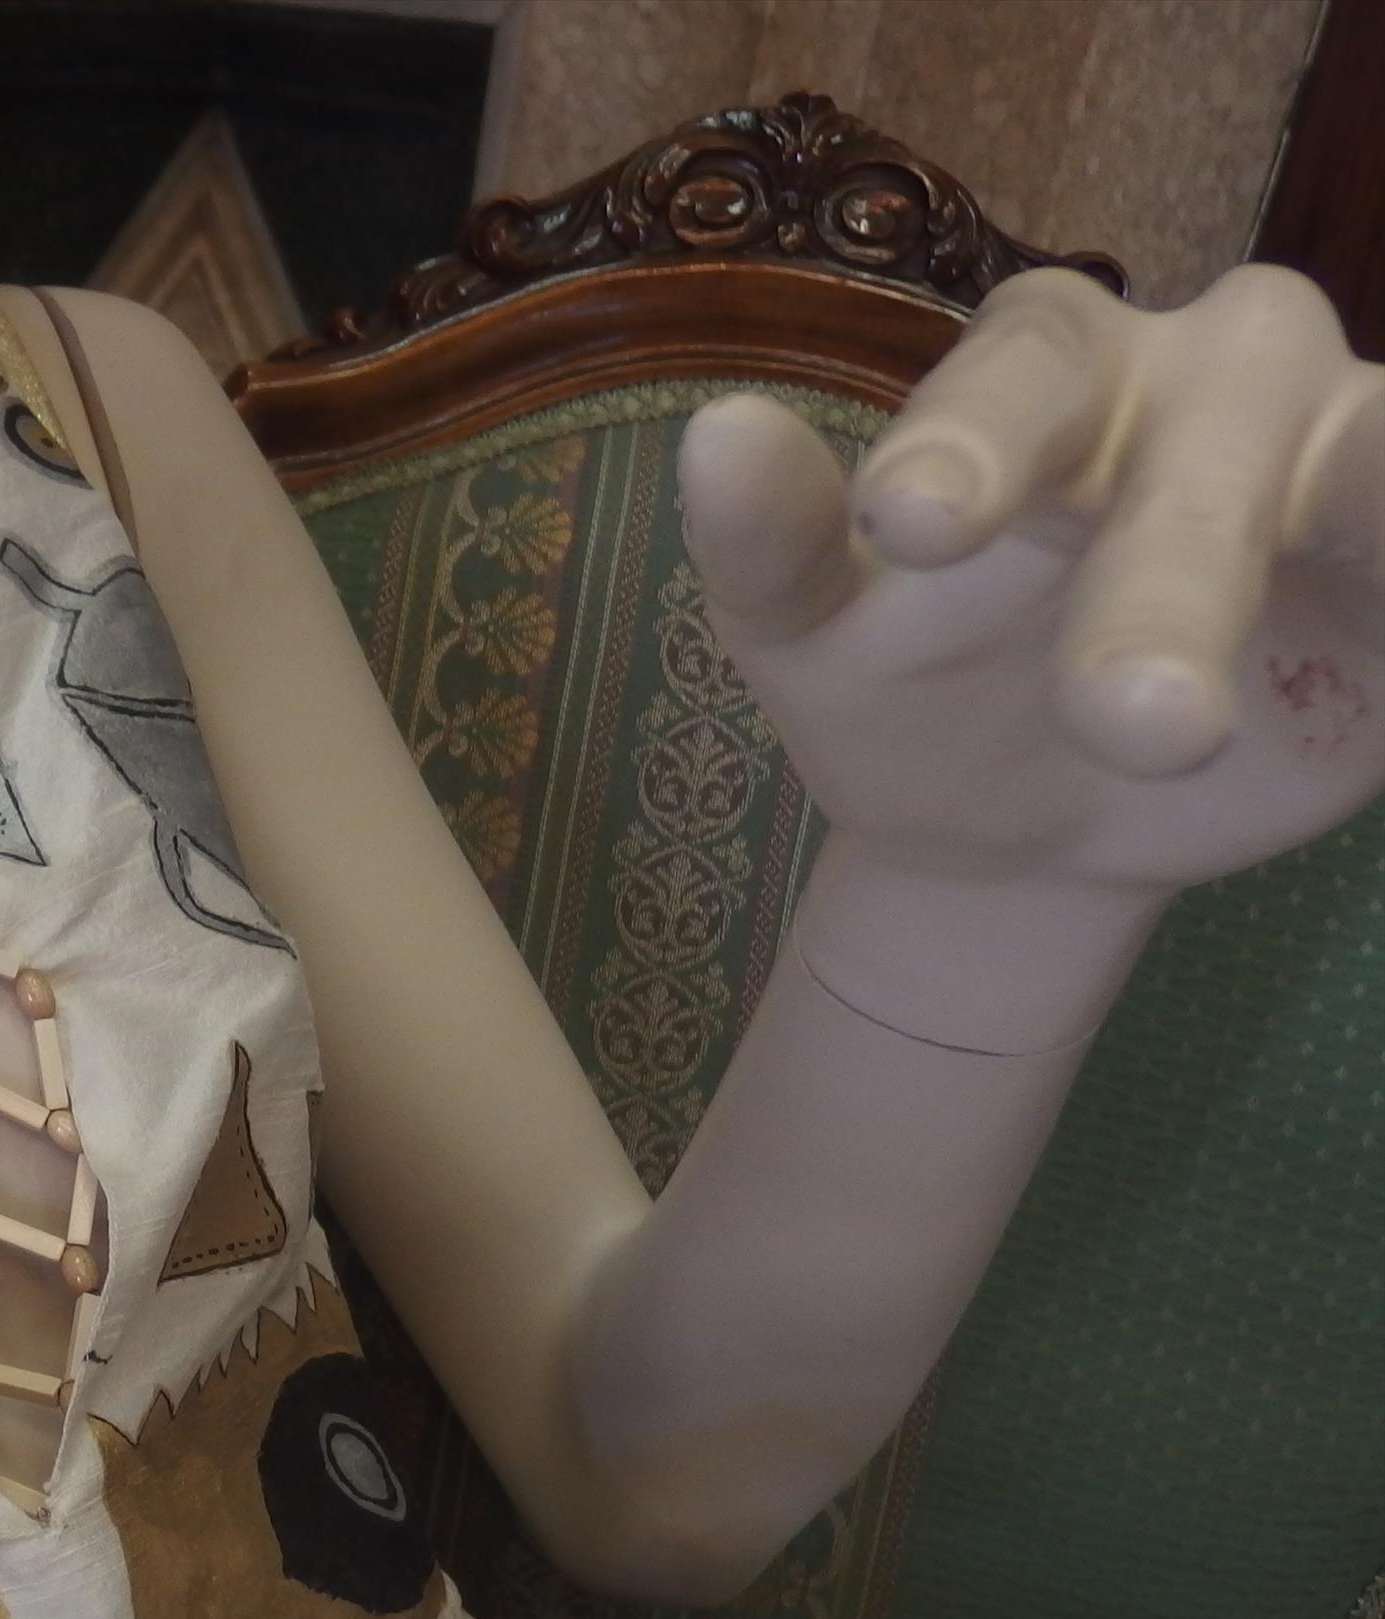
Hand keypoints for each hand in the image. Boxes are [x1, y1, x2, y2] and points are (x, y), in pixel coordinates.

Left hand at [679, 264, 1384, 907]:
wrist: (1009, 832)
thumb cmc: (903, 698)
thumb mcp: (810, 643)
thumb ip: (771, 550)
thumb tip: (717, 437)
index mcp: (1046, 373)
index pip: (1022, 370)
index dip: (973, 439)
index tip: (908, 528)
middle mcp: (1210, 384)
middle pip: (1214, 431)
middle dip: (1170, 573)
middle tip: (1118, 722)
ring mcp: (1340, 466)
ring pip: (1372, 473)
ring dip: (1356, 550)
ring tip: (1239, 721)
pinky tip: (1380, 664)